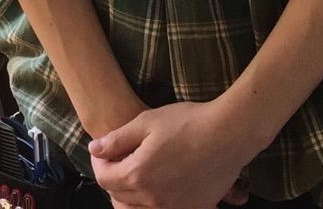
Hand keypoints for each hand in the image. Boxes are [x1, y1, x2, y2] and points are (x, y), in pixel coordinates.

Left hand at [88, 101, 252, 208]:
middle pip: (120, 196)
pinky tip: (161, 182)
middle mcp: (153, 199)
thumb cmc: (187, 123)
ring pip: (140, 208)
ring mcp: (174, 208)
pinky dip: (156, 201)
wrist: (228, 135)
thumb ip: (117, 139)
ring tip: (138, 172)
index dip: (99, 164)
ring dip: (132, 194)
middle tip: (119, 159)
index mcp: (138, 175)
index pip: (104, 178)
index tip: (102, 152)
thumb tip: (94, 149)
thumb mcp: (146, 122)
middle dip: (114, 178)